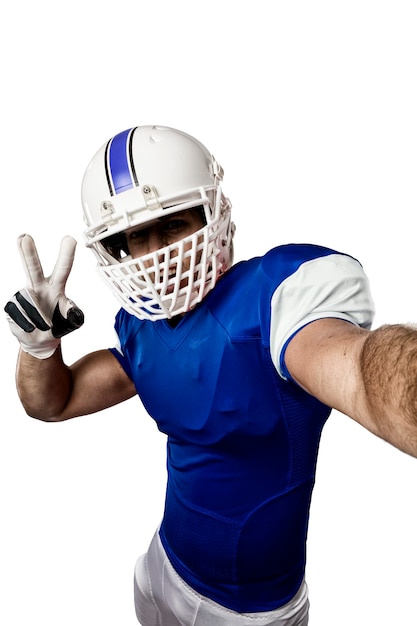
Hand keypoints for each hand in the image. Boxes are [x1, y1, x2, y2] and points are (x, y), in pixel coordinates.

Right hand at [4, 234, 83, 358]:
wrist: (40, 340)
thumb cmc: (57, 324)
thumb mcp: (71, 321)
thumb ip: (74, 314)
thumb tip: (72, 310)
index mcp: (56, 286)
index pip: (63, 268)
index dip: (66, 254)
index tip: (69, 238)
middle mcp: (39, 286)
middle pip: (33, 267)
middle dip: (28, 253)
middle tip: (25, 237)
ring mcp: (23, 295)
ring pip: (29, 304)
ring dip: (38, 319)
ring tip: (42, 324)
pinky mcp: (11, 306)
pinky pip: (20, 316)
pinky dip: (28, 325)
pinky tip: (30, 326)